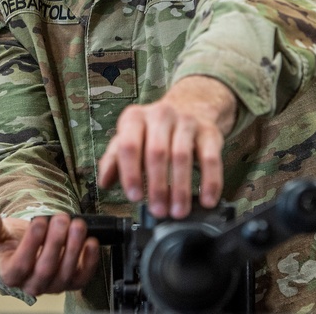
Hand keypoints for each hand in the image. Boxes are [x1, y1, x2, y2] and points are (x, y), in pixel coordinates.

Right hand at [0, 209, 99, 296]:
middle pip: (46, 268)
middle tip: (62, 218)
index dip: (31, 243)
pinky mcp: (72, 282)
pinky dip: (90, 260)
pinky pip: (83, 277)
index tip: (39, 221)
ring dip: (74, 247)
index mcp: (11, 275)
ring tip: (77, 224)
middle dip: (56, 241)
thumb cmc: (12, 243)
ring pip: (66, 272)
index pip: (21, 264)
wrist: (27, 250)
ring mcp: (54, 286)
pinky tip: (92, 241)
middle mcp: (33, 285)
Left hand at [97, 75, 236, 218]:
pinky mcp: (209, 132)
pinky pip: (211, 158)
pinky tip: (207, 200)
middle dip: (157, 186)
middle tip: (158, 210)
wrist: (190, 106)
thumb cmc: (153, 130)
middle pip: (157, 152)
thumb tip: (105, 181)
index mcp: (135, 118)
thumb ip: (114, 159)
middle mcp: (160, 115)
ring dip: (180, 188)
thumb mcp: (130, 138)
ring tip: (178, 210)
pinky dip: (210, 181)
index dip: (131, 173)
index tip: (134, 197)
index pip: (129, 145)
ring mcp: (186, 122)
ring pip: (182, 156)